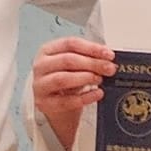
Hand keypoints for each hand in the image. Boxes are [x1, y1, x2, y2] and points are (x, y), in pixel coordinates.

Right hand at [31, 36, 114, 150]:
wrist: (56, 106)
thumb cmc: (66, 81)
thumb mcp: (75, 66)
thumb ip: (89, 59)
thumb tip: (108, 59)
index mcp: (47, 50)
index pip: (70, 44)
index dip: (92, 48)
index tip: (109, 54)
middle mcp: (41, 66)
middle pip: (67, 60)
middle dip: (92, 63)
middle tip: (110, 68)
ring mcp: (40, 85)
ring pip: (63, 79)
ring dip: (85, 78)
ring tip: (100, 79)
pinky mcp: (44, 104)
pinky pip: (66, 101)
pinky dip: (85, 98)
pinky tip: (97, 94)